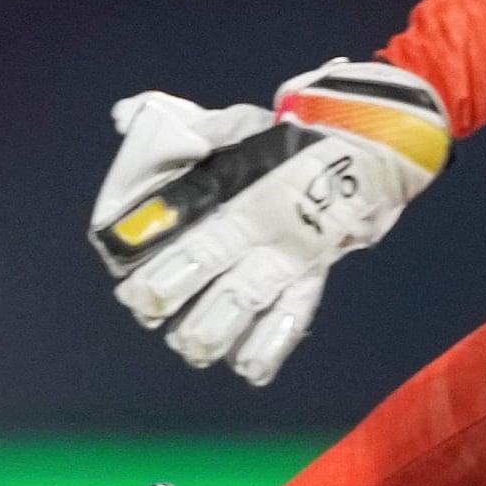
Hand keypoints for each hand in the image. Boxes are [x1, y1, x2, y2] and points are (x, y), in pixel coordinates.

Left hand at [86, 61, 449, 386]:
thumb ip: (181, 127)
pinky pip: (295, 314)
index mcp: (238, 185)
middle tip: (144, 308)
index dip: (153, 242)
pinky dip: (272, 345)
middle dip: (172, 288)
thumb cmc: (282, 137)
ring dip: (214, 325)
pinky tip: (248, 370)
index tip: (122, 260)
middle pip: (211, 260)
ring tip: (189, 346)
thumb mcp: (233, 123)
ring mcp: (290, 253)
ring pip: (248, 297)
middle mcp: (262, 224)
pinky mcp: (312, 274)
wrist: (364, 144)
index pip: (188, 214)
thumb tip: (123, 115)